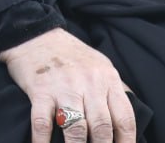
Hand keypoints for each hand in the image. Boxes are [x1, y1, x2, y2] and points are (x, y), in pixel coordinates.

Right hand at [0, 28, 134, 142]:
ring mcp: (63, 86)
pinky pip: (42, 123)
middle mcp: (88, 82)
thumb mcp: (100, 65)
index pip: (124, 118)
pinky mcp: (40, 90)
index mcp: (107, 77)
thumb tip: (128, 123)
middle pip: (102, 127)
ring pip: (76, 129)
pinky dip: (43, 142)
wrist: (36, 34)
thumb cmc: (71, 56)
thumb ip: (115, 91)